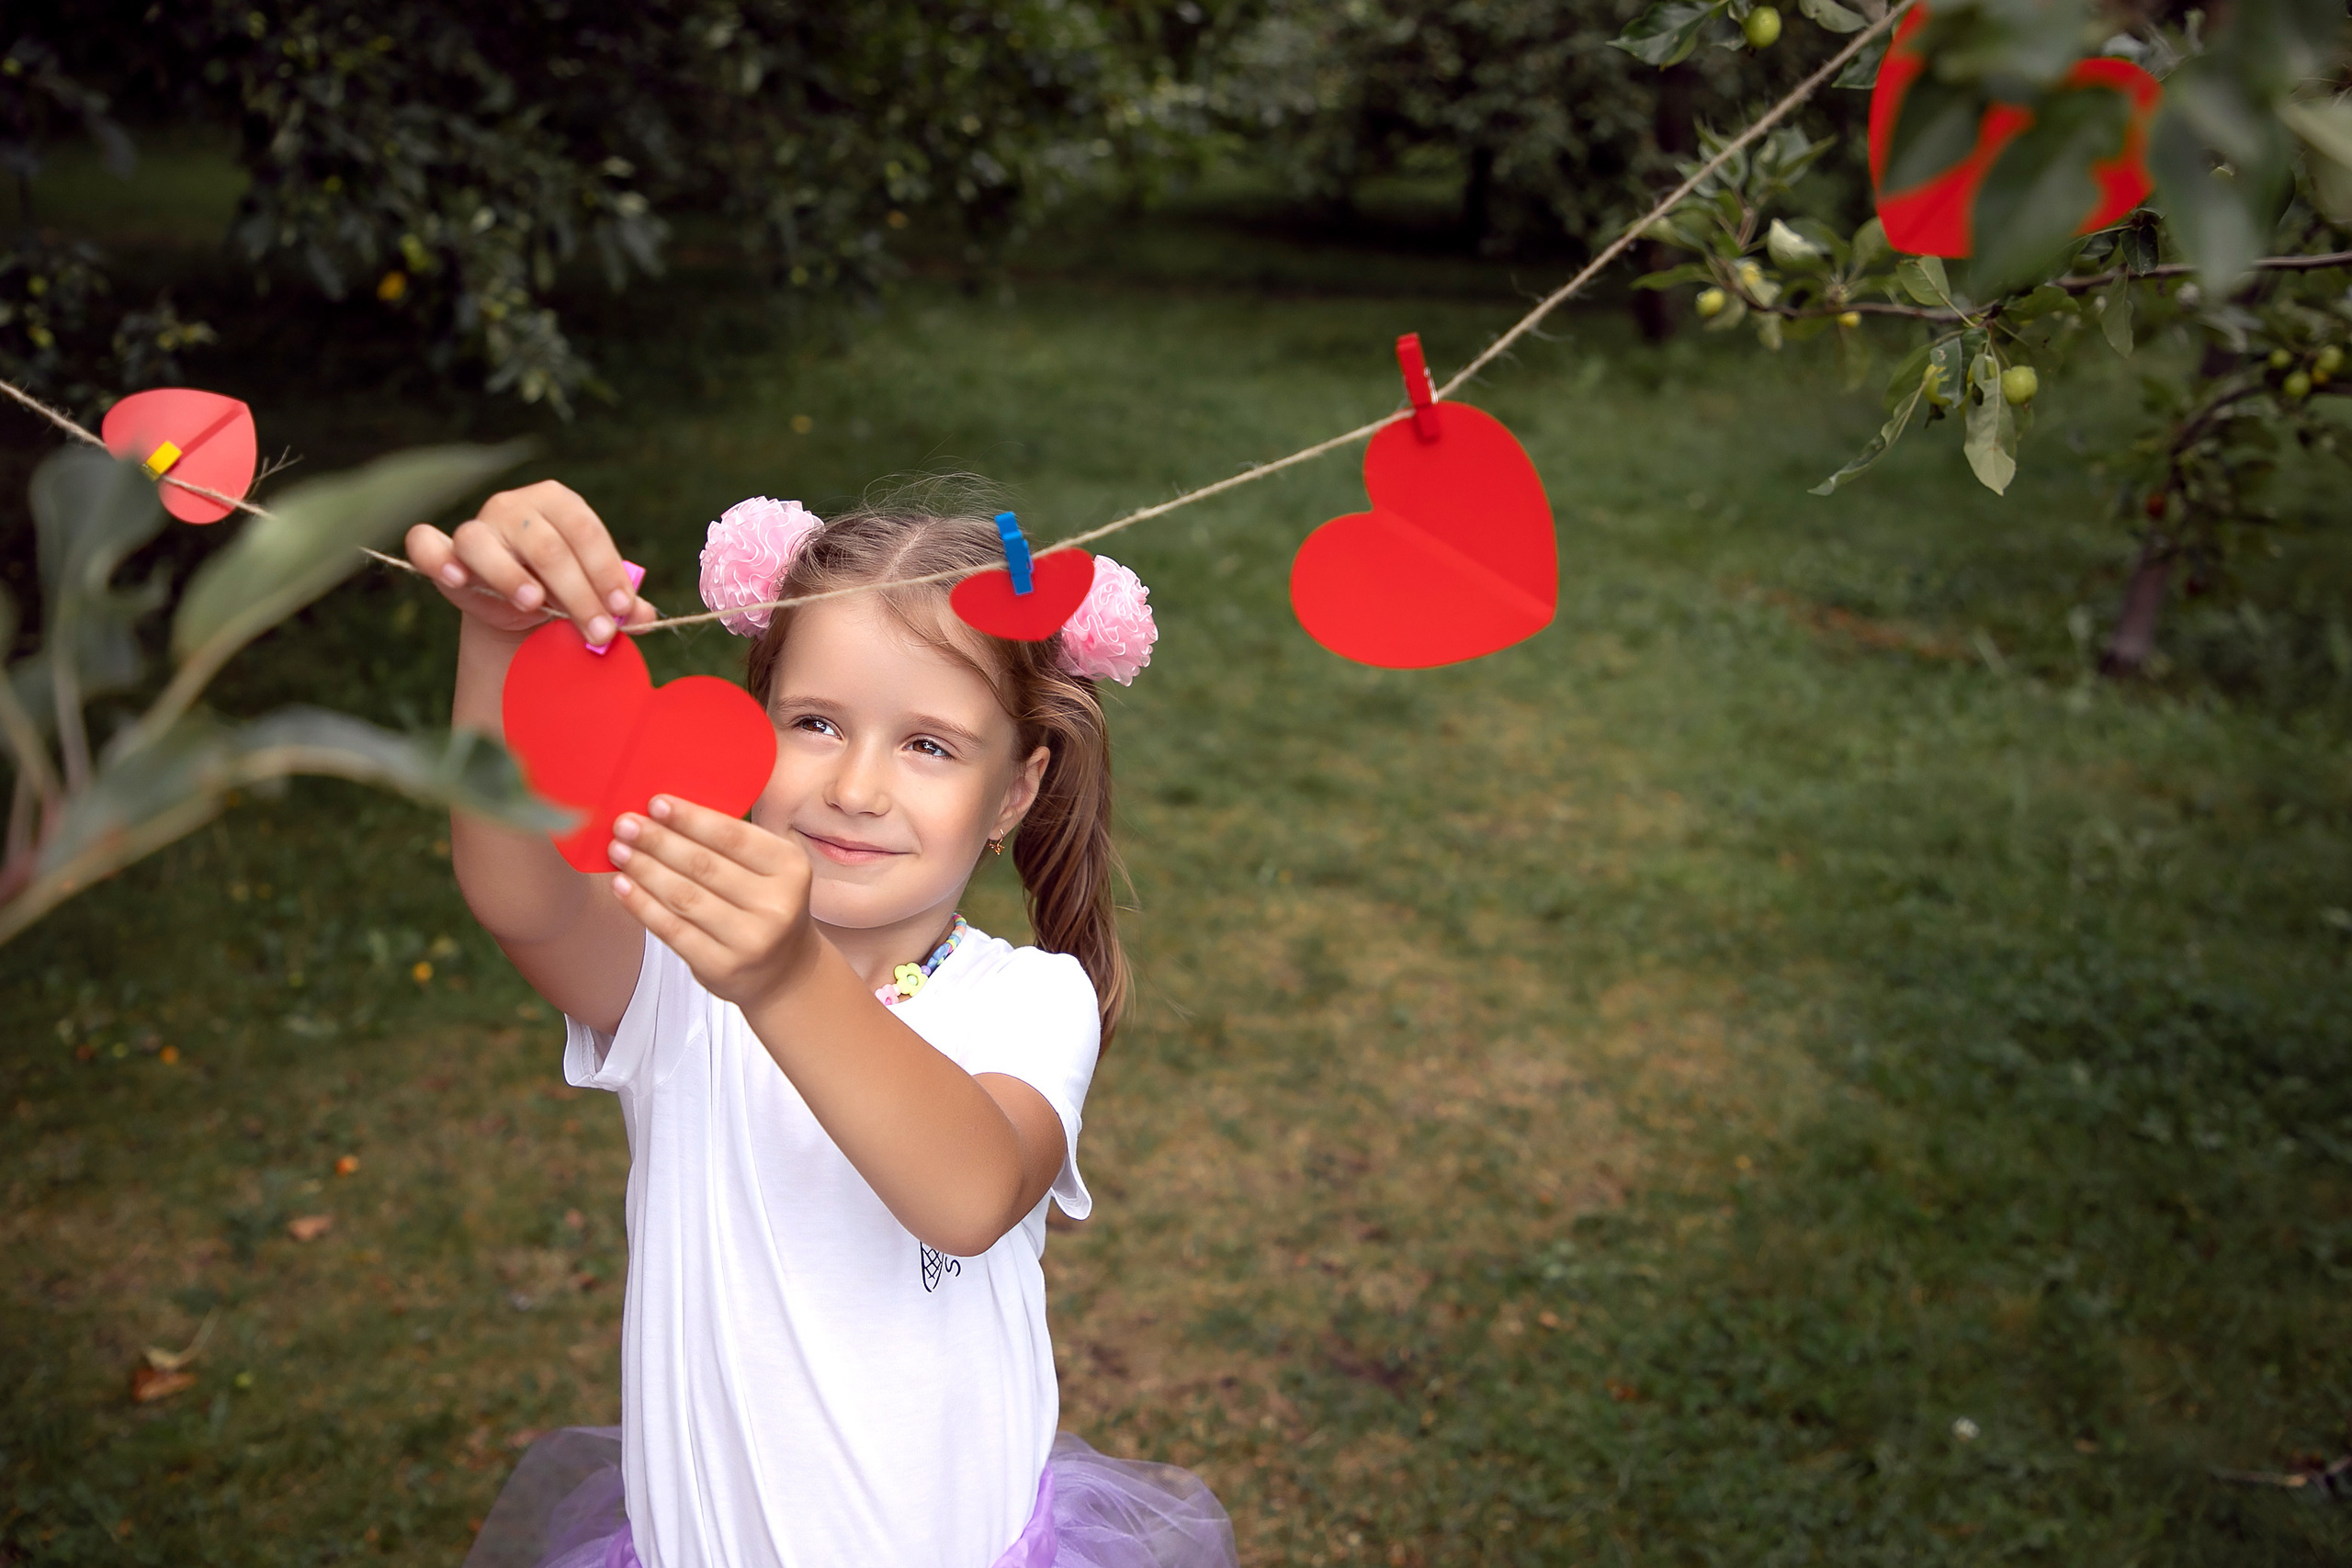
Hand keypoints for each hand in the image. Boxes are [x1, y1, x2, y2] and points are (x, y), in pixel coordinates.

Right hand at [405, 479, 653, 644]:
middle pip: (546, 545)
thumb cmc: (564, 592)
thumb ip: (619, 603)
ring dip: (511, 576)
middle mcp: (515, 506)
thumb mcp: (595, 595)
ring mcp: (477, 527)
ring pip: (486, 543)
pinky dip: (437, 558)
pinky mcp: (444, 552)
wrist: (519, 613)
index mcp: (559, 503)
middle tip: (599, 632)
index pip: (586, 531)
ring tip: (535, 605)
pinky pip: (427, 544)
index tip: (624, 608)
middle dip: (577, 593)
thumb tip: (645, 616)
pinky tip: (457, 579)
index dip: (606, 570)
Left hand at [606, 795, 819, 1010]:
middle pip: (703, 865)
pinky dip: (642, 905)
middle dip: (657, 840)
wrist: (784, 971)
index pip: (733, 837)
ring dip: (644, 869)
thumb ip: (730, 843)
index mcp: (790, 867)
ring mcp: (750, 939)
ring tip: (617, 850)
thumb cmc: (765, 905)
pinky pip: (672, 930)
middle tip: (624, 824)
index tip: (655, 803)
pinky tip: (622, 886)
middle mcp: (776, 904)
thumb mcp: (769, 869)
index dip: (690, 818)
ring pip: (684, 896)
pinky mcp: (721, 967)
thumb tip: (665, 813)